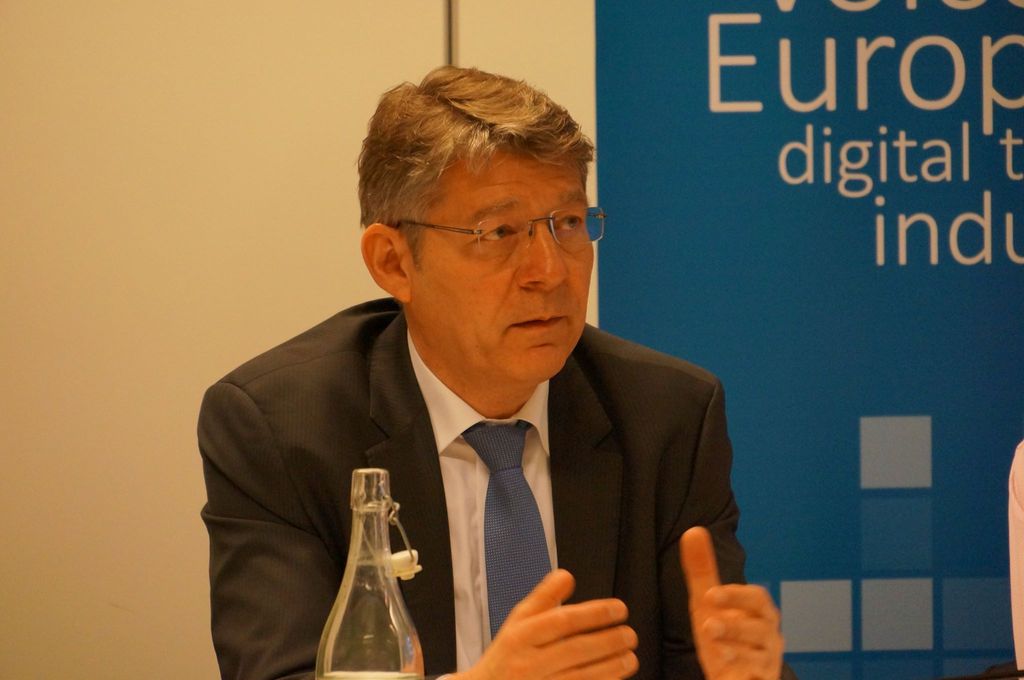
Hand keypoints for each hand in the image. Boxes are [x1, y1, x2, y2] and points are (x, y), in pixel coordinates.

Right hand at [454, 569, 638, 679]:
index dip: (594, 614)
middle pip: (575, 650)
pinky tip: (615, 678)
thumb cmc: (507, 655)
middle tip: (630, 634)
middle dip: (608, 641)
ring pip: (581, 678)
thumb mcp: (517, 621)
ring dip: (611, 667)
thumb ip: (544, 598)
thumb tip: (567, 576)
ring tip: (629, 657)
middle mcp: (528, 664)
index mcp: (520, 636)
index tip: (619, 610)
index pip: (562, 621)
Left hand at [680, 527, 783, 679]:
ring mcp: (766, 662)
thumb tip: (694, 531)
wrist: (731, 677)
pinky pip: (757, 676)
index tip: (710, 594)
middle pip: (762, 626)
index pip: (757, 599)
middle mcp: (768, 636)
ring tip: (711, 638)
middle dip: (736, 623)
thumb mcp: (707, 605)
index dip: (736, 595)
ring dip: (735, 646)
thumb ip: (702, 571)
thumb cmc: (723, 638)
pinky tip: (721, 663)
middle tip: (709, 623)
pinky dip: (741, 668)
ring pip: (760, 654)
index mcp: (759, 614)